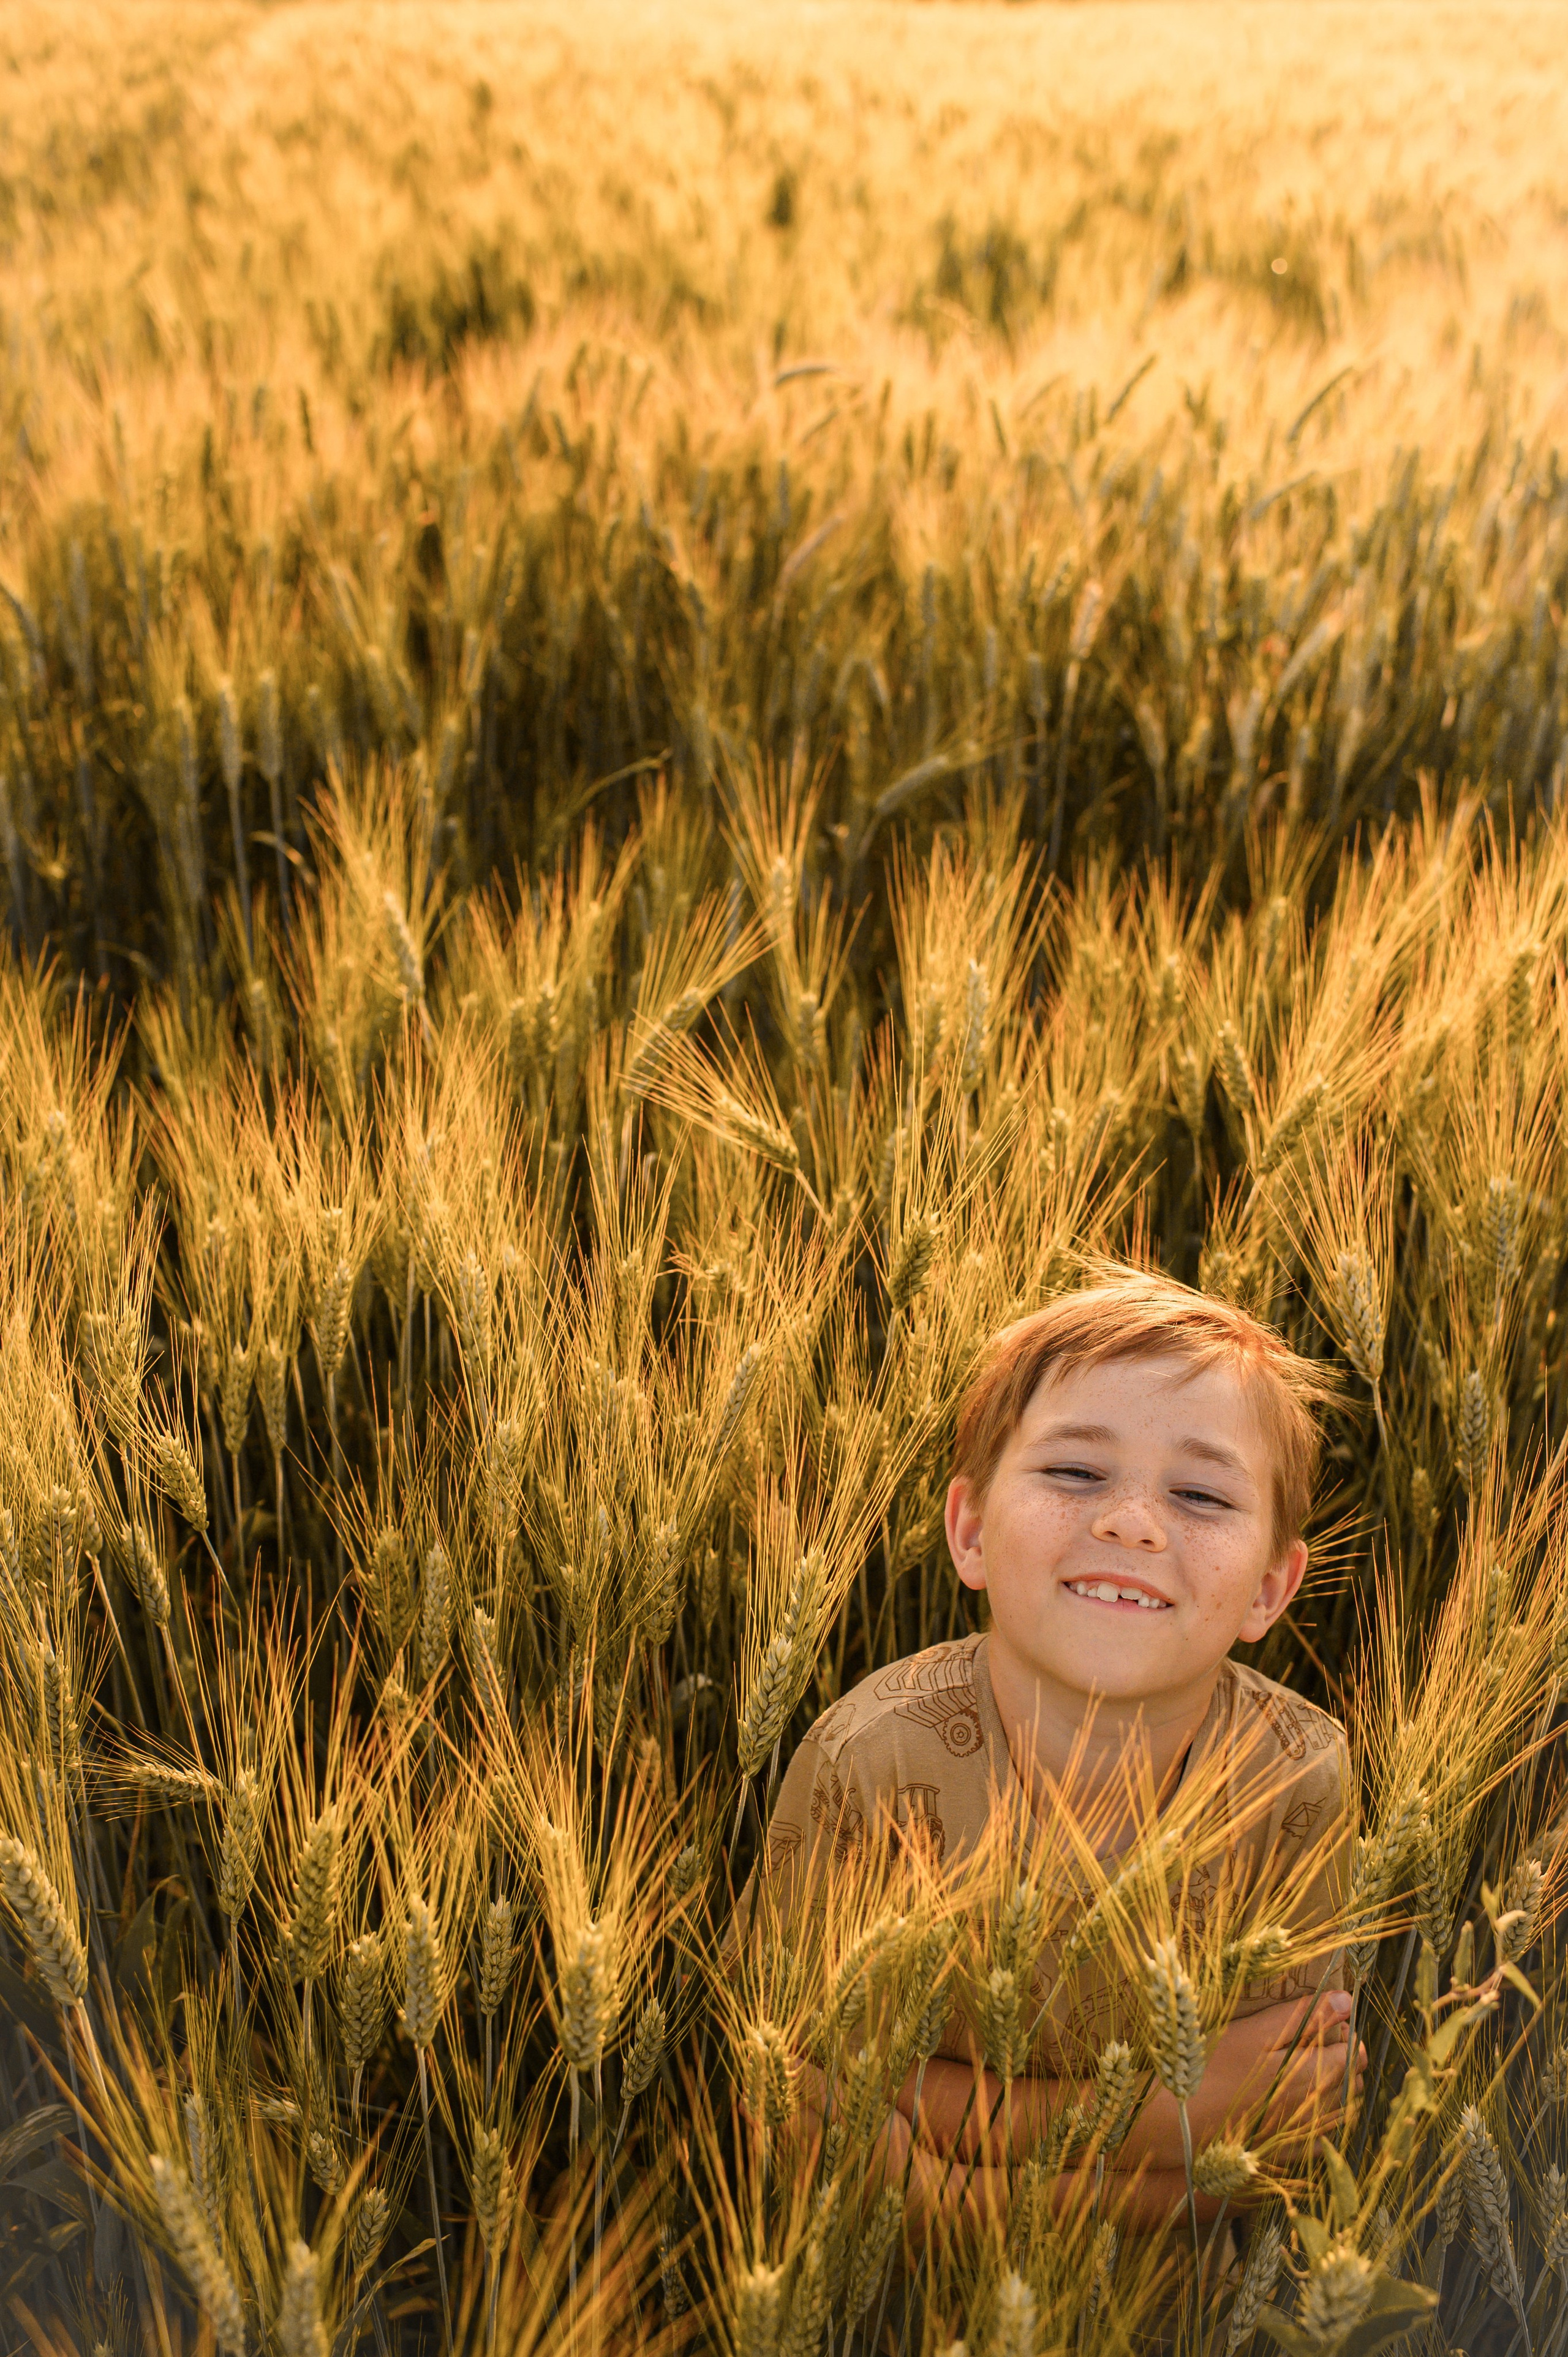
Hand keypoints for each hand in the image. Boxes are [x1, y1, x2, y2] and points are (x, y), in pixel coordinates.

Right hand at [1116, 1990, 1364, 2172]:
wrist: (1182, 2120)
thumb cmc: (1214, 2065)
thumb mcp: (1256, 2032)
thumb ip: (1305, 2017)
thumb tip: (1345, 2001)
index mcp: (1314, 2074)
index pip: (1354, 2052)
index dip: (1340, 2033)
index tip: (1318, 2024)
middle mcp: (1318, 2108)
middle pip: (1353, 2082)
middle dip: (1340, 2059)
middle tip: (1307, 2045)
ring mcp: (1304, 2135)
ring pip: (1341, 2110)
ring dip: (1333, 2089)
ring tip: (1303, 2073)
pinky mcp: (1288, 2153)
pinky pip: (1323, 2138)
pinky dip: (1319, 2120)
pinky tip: (1296, 2106)